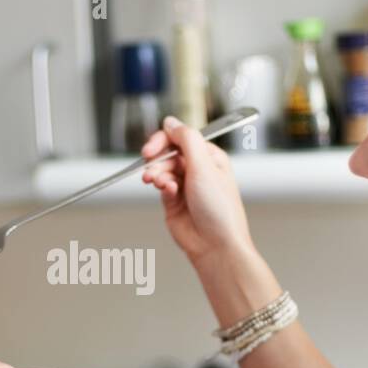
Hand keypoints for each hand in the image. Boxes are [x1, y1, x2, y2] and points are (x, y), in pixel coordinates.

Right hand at [140, 115, 254, 265]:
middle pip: (168, 153)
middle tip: (148, 164)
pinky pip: (161, 186)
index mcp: (209, 157)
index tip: (151, 147)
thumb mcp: (204, 165)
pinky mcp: (173, 201)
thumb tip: (171, 122)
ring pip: (161, 169)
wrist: (215, 244)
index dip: (164, 139)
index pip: (181, 137)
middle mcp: (197, 169)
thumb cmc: (219, 209)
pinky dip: (162, 187)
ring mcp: (185, 185)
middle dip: (157, 159)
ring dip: (157, 173)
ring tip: (156, 182)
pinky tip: (168, 192)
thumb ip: (186, 139)